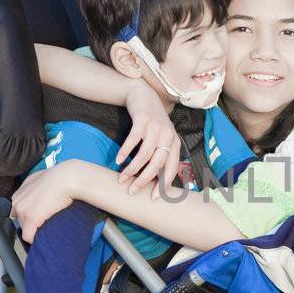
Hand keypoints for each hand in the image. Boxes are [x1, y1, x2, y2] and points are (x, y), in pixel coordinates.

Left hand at [11, 162, 94, 243]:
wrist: (66, 179)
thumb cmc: (59, 177)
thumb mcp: (41, 178)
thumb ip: (34, 187)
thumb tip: (40, 195)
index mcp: (20, 192)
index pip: (18, 210)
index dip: (28, 215)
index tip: (38, 218)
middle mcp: (17, 201)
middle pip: (20, 220)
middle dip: (31, 223)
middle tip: (45, 223)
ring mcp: (23, 210)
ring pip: (24, 228)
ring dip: (34, 230)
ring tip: (47, 228)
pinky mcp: (31, 218)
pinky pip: (28, 236)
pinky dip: (34, 239)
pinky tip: (43, 238)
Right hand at [115, 84, 180, 198]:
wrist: (143, 95)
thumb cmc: (151, 122)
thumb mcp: (161, 137)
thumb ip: (161, 154)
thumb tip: (154, 180)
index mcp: (175, 142)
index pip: (172, 168)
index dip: (163, 184)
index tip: (154, 198)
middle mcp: (168, 135)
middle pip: (158, 163)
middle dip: (144, 180)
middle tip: (132, 191)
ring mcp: (156, 126)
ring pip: (145, 154)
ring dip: (132, 169)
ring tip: (121, 177)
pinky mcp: (143, 119)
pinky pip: (133, 140)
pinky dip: (125, 151)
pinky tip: (118, 160)